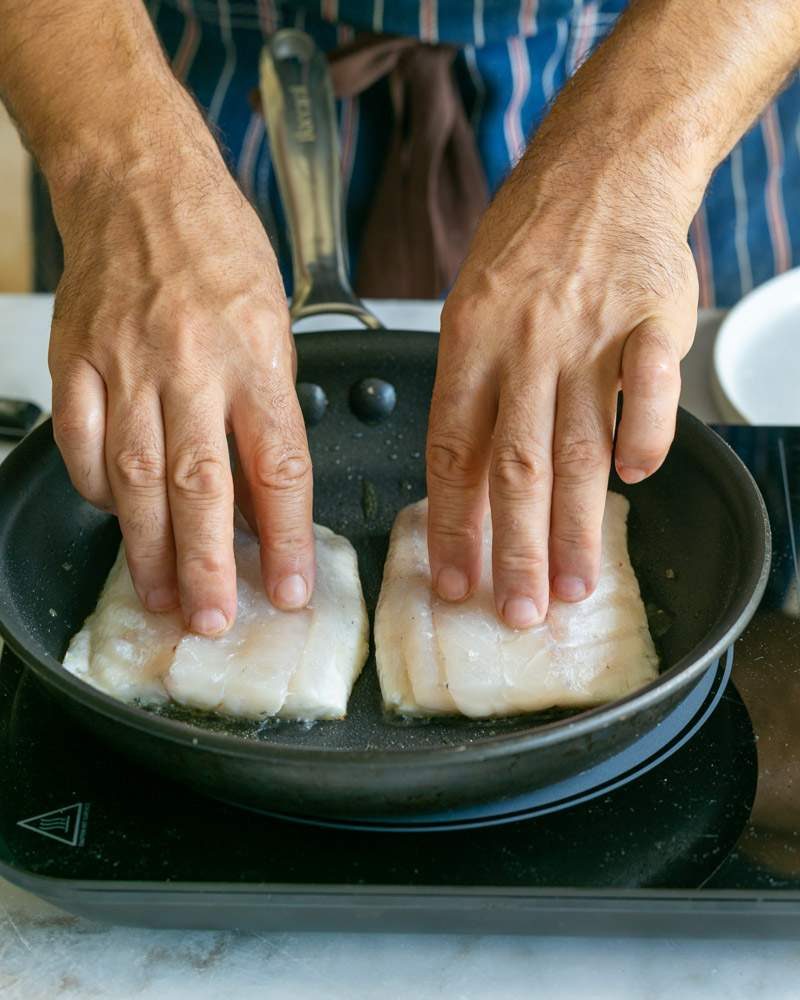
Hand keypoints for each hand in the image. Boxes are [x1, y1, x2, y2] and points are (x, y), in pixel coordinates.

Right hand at [48, 140, 312, 634]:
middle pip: (200, 485)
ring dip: (150, 548)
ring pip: (135, 477)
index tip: (290, 589)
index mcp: (255, 357)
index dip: (286, 538)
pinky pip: (82, 444)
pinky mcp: (76, 363)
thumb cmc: (219, 251)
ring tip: (165, 598)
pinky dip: (98, 492)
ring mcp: (126, 365)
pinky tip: (117, 520)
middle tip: (214, 620)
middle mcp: (191, 366)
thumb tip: (260, 496)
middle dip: (209, 565)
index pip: (278, 467)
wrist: (141, 185)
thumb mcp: (276, 326)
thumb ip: (268, 412)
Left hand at [426, 120, 698, 628]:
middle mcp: (525, 343)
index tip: (453, 580)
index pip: (454, 452)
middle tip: (516, 613)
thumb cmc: (531, 240)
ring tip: (573, 585)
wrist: (603, 165)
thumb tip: (474, 483)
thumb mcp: (472, 306)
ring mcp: (589, 330)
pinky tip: (637, 480)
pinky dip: (644, 434)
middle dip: (514, 550)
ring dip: (576, 524)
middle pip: (516, 465)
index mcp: (470, 343)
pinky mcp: (653, 316)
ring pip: (578, 445)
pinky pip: (649, 386)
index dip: (452, 524)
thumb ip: (474, 391)